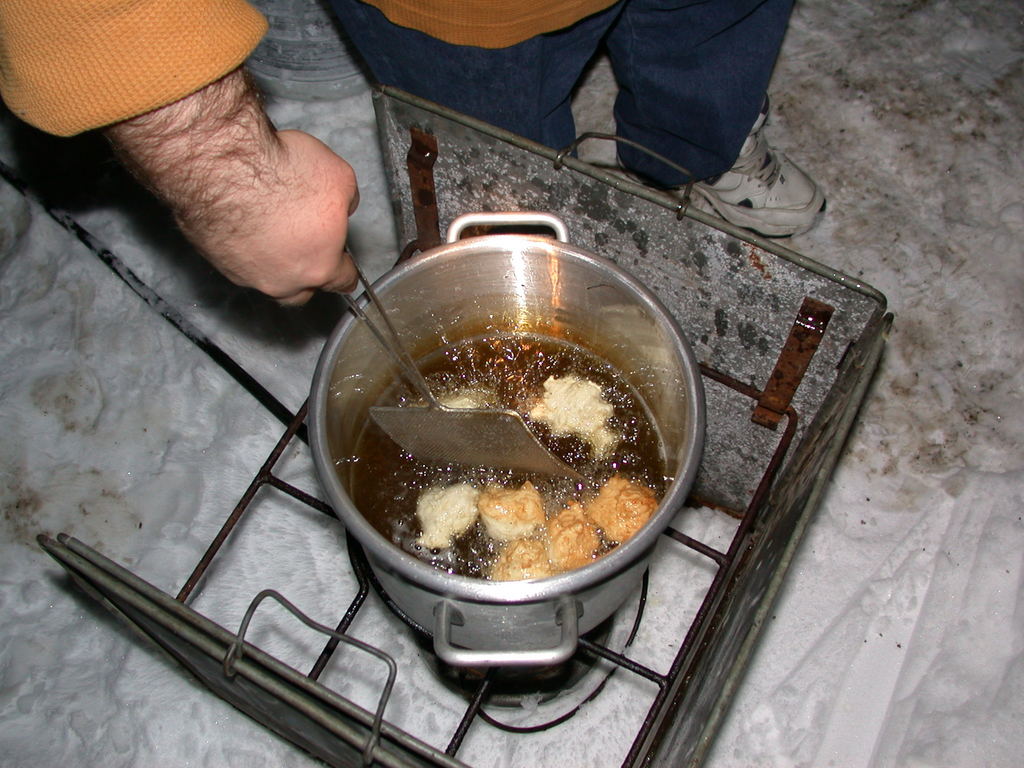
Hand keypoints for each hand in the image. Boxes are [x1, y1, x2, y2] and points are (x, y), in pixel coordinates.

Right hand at [105, 67, 358, 303]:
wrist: (222, 165)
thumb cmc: (282, 172)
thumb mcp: (340, 177)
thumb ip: (346, 203)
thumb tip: (342, 207)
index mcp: (319, 267)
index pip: (342, 281)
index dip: (345, 268)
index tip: (343, 261)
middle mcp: (282, 281)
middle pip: (301, 292)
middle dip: (307, 274)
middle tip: (307, 246)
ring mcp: (244, 274)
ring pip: (266, 280)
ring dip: (273, 263)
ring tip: (273, 233)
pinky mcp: (215, 259)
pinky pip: (236, 262)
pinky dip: (243, 247)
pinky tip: (243, 222)